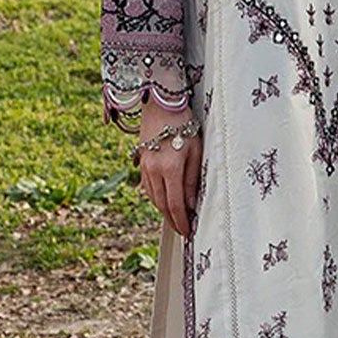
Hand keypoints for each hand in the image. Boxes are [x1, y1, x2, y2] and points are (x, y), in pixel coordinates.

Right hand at [135, 99, 201, 237]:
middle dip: (172, 221)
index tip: (188, 232)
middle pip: (162, 205)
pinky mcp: (141, 163)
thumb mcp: (196, 152)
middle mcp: (154, 171)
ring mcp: (144, 167)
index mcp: (170, 169)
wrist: (162, 106)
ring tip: (175, 219)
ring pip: (153, 198)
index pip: (175, 204)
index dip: (181, 221)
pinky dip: (157, 198)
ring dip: (164, 211)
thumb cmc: (184, 126)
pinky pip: (148, 188)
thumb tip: (190, 205)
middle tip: (182, 230)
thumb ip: (192, 180)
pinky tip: (165, 201)